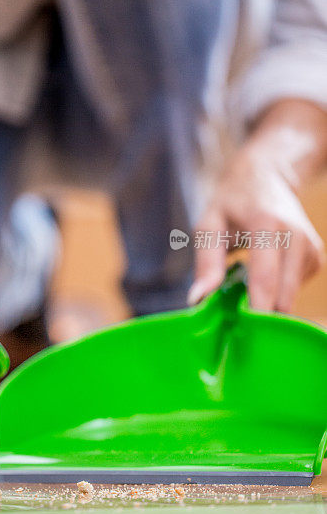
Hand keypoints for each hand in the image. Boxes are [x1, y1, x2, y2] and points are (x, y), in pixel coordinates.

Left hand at [188, 100, 326, 312]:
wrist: (266, 176)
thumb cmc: (231, 202)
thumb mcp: (209, 225)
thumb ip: (206, 263)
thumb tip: (198, 300)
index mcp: (267, 226)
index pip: (265, 281)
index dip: (254, 314)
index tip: (237, 338)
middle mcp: (296, 237)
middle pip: (282, 298)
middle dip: (258, 317)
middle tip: (231, 323)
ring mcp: (311, 248)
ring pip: (288, 299)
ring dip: (265, 304)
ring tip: (242, 288)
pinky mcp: (316, 258)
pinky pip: (293, 290)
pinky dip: (276, 292)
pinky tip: (262, 274)